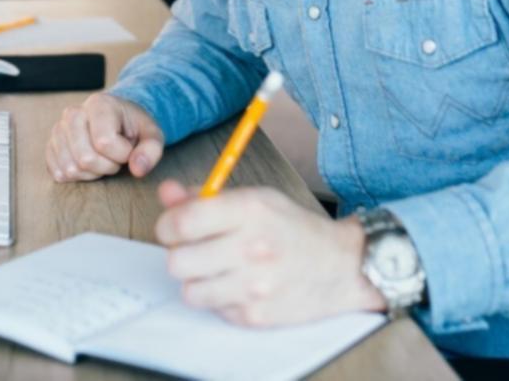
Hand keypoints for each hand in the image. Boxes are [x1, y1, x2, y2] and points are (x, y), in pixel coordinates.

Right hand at [46, 93, 163, 181]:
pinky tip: (89, 166)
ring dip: (92, 173)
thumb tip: (138, 169)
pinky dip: (77, 177)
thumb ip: (151, 150)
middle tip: (115, 157)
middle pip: (85, 158)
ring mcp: (58, 130)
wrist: (117, 121)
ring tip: (102, 159)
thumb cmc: (134, 127)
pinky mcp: (50, 146)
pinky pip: (58, 173)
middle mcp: (73, 113)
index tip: (128, 148)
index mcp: (98, 104)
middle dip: (107, 166)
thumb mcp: (151, 134)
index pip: (104, 142)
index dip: (121, 154)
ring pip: (70, 168)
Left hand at [154, 180, 386, 326]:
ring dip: (197, 281)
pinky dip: (219, 299)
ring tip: (216, 270)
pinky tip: (238, 286)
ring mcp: (254, 286)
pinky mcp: (255, 316)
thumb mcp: (255, 199)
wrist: (341, 266)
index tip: (172, 228)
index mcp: (250, 211)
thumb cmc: (294, 229)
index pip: (182, 222)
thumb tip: (166, 193)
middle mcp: (252, 248)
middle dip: (180, 255)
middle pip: (178, 261)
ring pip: (190, 290)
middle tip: (194, 250)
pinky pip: (213, 309)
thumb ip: (206, 196)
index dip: (166, 226)